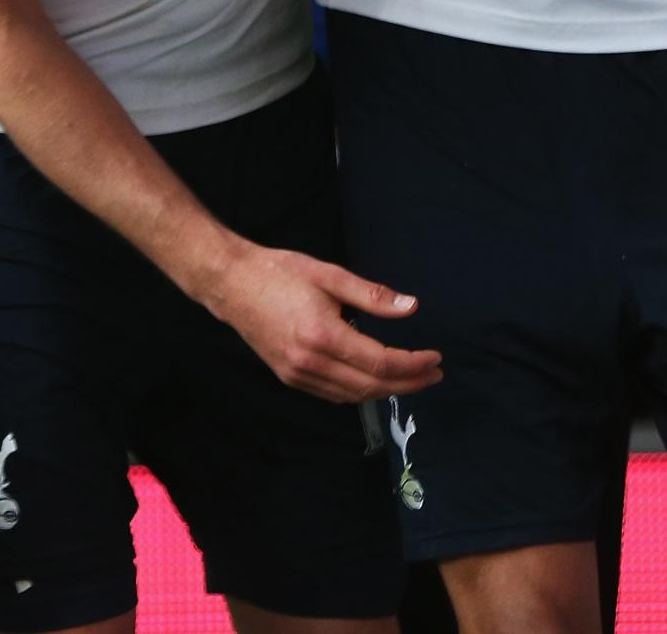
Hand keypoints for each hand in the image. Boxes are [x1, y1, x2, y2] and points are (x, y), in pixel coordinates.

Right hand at [203, 241, 441, 403]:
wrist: (231, 284)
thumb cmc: (279, 272)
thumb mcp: (329, 275)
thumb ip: (372, 295)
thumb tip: (412, 308)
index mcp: (322, 335)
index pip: (379, 362)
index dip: (412, 364)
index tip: (435, 358)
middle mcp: (310, 362)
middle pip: (370, 386)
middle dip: (408, 383)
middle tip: (433, 374)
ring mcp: (297, 374)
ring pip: (353, 395)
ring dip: (386, 390)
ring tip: (411, 377)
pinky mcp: (289, 377)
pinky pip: (333, 394)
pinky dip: (359, 392)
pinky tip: (373, 380)